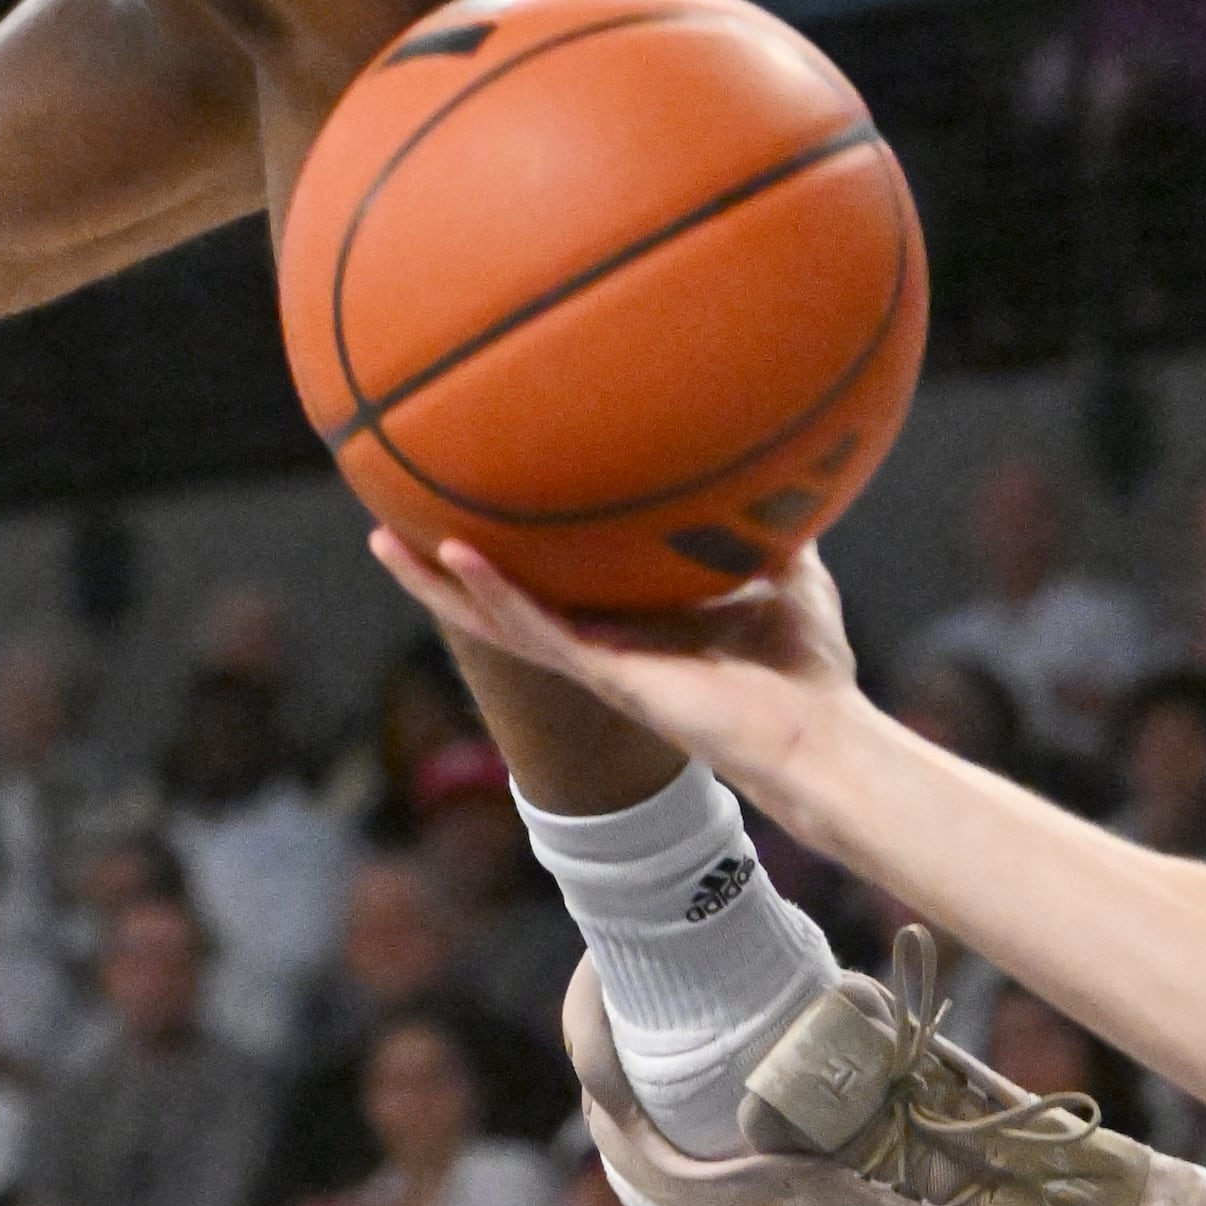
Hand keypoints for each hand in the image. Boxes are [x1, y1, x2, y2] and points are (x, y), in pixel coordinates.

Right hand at [370, 527, 861, 806]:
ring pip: (492, 622)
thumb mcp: (782, 572)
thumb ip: (763, 528)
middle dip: (442, 570)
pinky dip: (489, 592)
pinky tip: (452, 554)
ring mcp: (596, 663)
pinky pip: (533, 630)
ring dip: (434, 584)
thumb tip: (775, 469)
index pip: (552, 585)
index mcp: (631, 626)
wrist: (824, 735)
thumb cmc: (807, 670)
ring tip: (381, 539)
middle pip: (499, 605)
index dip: (506, 555)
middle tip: (388, 522)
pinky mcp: (606, 676)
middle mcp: (601, 645)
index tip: (466, 507)